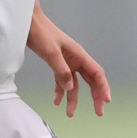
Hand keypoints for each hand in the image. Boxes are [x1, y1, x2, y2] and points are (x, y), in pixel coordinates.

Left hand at [26, 1, 110, 118]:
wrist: (29, 24)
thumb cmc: (42, 34)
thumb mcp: (51, 53)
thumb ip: (61, 71)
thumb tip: (70, 88)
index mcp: (79, 55)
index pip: (97, 73)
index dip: (103, 87)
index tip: (106, 100)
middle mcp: (76, 60)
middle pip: (90, 81)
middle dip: (95, 97)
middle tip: (98, 112)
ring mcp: (67, 62)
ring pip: (75, 84)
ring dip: (73, 99)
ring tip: (70, 113)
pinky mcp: (56, 64)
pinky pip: (62, 81)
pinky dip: (60, 91)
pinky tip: (56, 101)